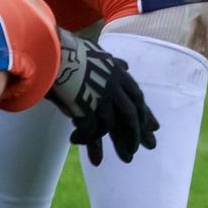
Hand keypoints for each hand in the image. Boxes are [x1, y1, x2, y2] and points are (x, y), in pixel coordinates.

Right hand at [46, 29, 157, 164]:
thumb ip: (112, 63)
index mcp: (117, 74)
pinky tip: (76, 141)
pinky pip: (90, 129)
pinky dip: (87, 138)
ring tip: (125, 158)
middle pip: (130, 115)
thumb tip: (125, 65)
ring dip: (120, 143)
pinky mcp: (83, 106)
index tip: (155, 129)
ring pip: (112, 126)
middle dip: (137, 134)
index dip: (146, 114)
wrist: (52, 49)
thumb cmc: (71, 52)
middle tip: (141, 150)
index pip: (137, 98)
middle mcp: (112, 86)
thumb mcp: (98, 55)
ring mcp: (99, 97)